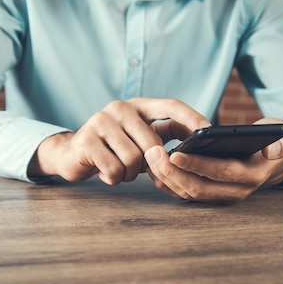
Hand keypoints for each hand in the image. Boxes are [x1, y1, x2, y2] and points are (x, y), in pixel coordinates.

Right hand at [28, 98, 210, 184]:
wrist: (72, 155)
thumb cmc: (114, 149)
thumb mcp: (139, 140)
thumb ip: (162, 138)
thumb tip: (195, 147)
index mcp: (138, 105)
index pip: (171, 105)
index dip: (192, 117)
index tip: (210, 130)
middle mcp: (120, 108)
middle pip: (152, 144)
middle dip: (148, 165)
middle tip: (135, 169)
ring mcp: (100, 121)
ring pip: (134, 160)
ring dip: (129, 174)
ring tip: (118, 169)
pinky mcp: (86, 140)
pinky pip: (114, 169)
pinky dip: (113, 178)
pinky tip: (105, 172)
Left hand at [144, 118, 282, 202]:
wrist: (276, 162)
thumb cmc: (276, 142)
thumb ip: (281, 143)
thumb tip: (272, 149)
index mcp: (252, 175)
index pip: (221, 172)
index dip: (197, 164)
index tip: (174, 153)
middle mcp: (236, 191)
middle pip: (198, 188)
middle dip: (172, 172)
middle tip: (152, 153)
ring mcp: (221, 197)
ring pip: (187, 194)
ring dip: (165, 178)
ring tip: (149, 157)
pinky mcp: (210, 196)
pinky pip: (184, 194)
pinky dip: (167, 183)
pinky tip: (153, 168)